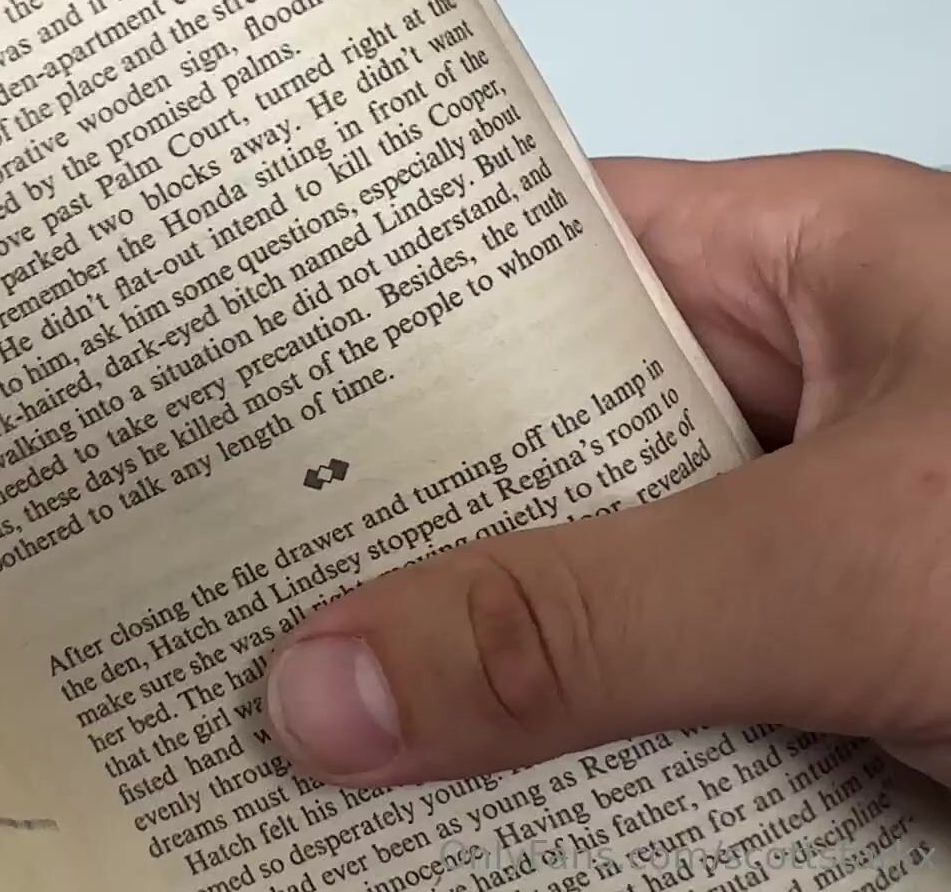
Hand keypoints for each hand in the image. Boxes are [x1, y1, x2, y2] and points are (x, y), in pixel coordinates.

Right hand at [261, 151, 950, 787]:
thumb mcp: (850, 563)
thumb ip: (591, 622)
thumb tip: (342, 680)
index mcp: (795, 270)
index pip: (521, 265)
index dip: (369, 330)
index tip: (231, 414)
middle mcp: (797, 399)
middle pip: (537, 454)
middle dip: (408, 541)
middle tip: (247, 610)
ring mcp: (824, 546)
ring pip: (597, 605)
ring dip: (498, 681)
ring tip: (334, 736)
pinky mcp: (850, 676)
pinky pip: (673, 713)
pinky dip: (597, 768)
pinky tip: (492, 816)